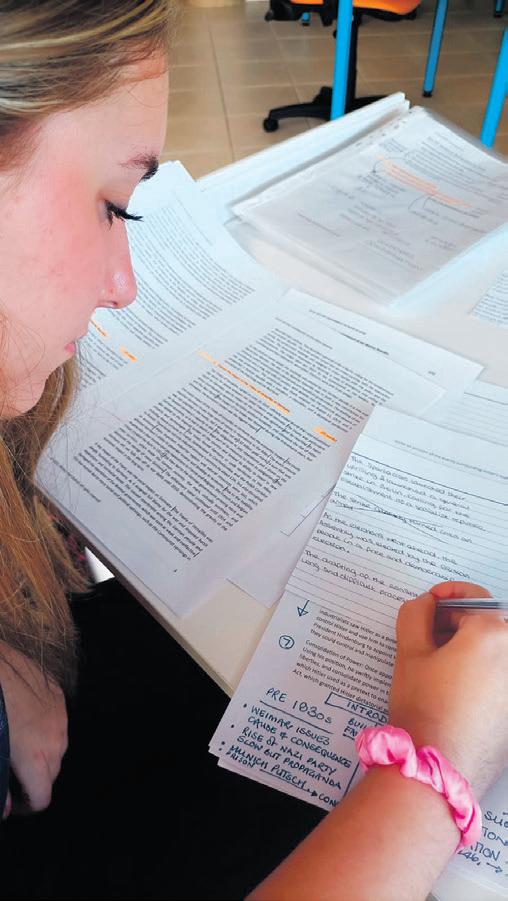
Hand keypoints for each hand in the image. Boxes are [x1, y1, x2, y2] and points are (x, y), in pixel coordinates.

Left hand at [0, 641, 67, 815]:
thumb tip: (4, 808)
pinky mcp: (58, 697)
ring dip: (41, 754)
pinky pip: (56, 724)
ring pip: (57, 749)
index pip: (42, 797)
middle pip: (51, 775)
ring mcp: (59, 717)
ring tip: (18, 746)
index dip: (25, 806)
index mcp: (35, 757)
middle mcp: (55, 739)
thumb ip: (0, 783)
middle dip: (33, 780)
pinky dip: (44, 731)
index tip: (11, 801)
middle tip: (11, 772)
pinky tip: (24, 722)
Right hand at [390, 581, 507, 797]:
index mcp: (493, 634)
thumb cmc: (425, 710)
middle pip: (487, 624)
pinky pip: (498, 679)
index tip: (430, 602)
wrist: (438, 768)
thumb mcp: (409, 652)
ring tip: (436, 669)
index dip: (446, 595)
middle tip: (426, 638)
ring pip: (493, 653)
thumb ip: (414, 614)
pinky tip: (452, 692)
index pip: (473, 598)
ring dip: (468, 650)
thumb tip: (424, 604)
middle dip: (456, 625)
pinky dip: (479, 675)